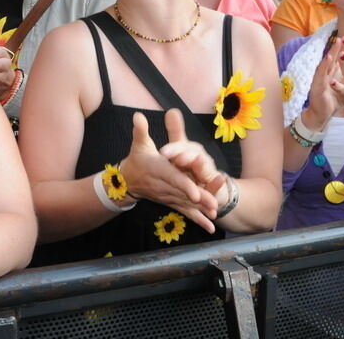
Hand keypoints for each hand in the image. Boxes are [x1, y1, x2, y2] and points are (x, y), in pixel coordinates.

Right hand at [122, 110, 218, 232]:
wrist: (127, 182)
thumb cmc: (136, 159)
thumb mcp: (139, 143)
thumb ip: (140, 130)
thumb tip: (138, 115)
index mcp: (159, 169)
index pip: (173, 178)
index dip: (184, 185)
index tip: (196, 192)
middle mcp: (164, 185)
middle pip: (183, 193)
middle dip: (199, 199)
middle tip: (215, 204)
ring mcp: (167, 195)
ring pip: (186, 203)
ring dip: (201, 210)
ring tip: (216, 213)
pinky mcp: (170, 202)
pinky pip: (185, 211)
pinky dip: (198, 220)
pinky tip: (210, 228)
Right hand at [306, 37, 340, 129]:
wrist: (320, 113)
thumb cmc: (330, 98)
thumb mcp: (340, 85)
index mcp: (332, 73)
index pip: (338, 59)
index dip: (343, 49)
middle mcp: (325, 74)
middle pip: (331, 60)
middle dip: (336, 49)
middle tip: (342, 38)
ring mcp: (320, 80)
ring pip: (325, 66)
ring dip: (329, 56)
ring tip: (335, 47)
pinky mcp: (317, 88)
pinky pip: (320, 77)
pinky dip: (323, 68)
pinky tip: (326, 61)